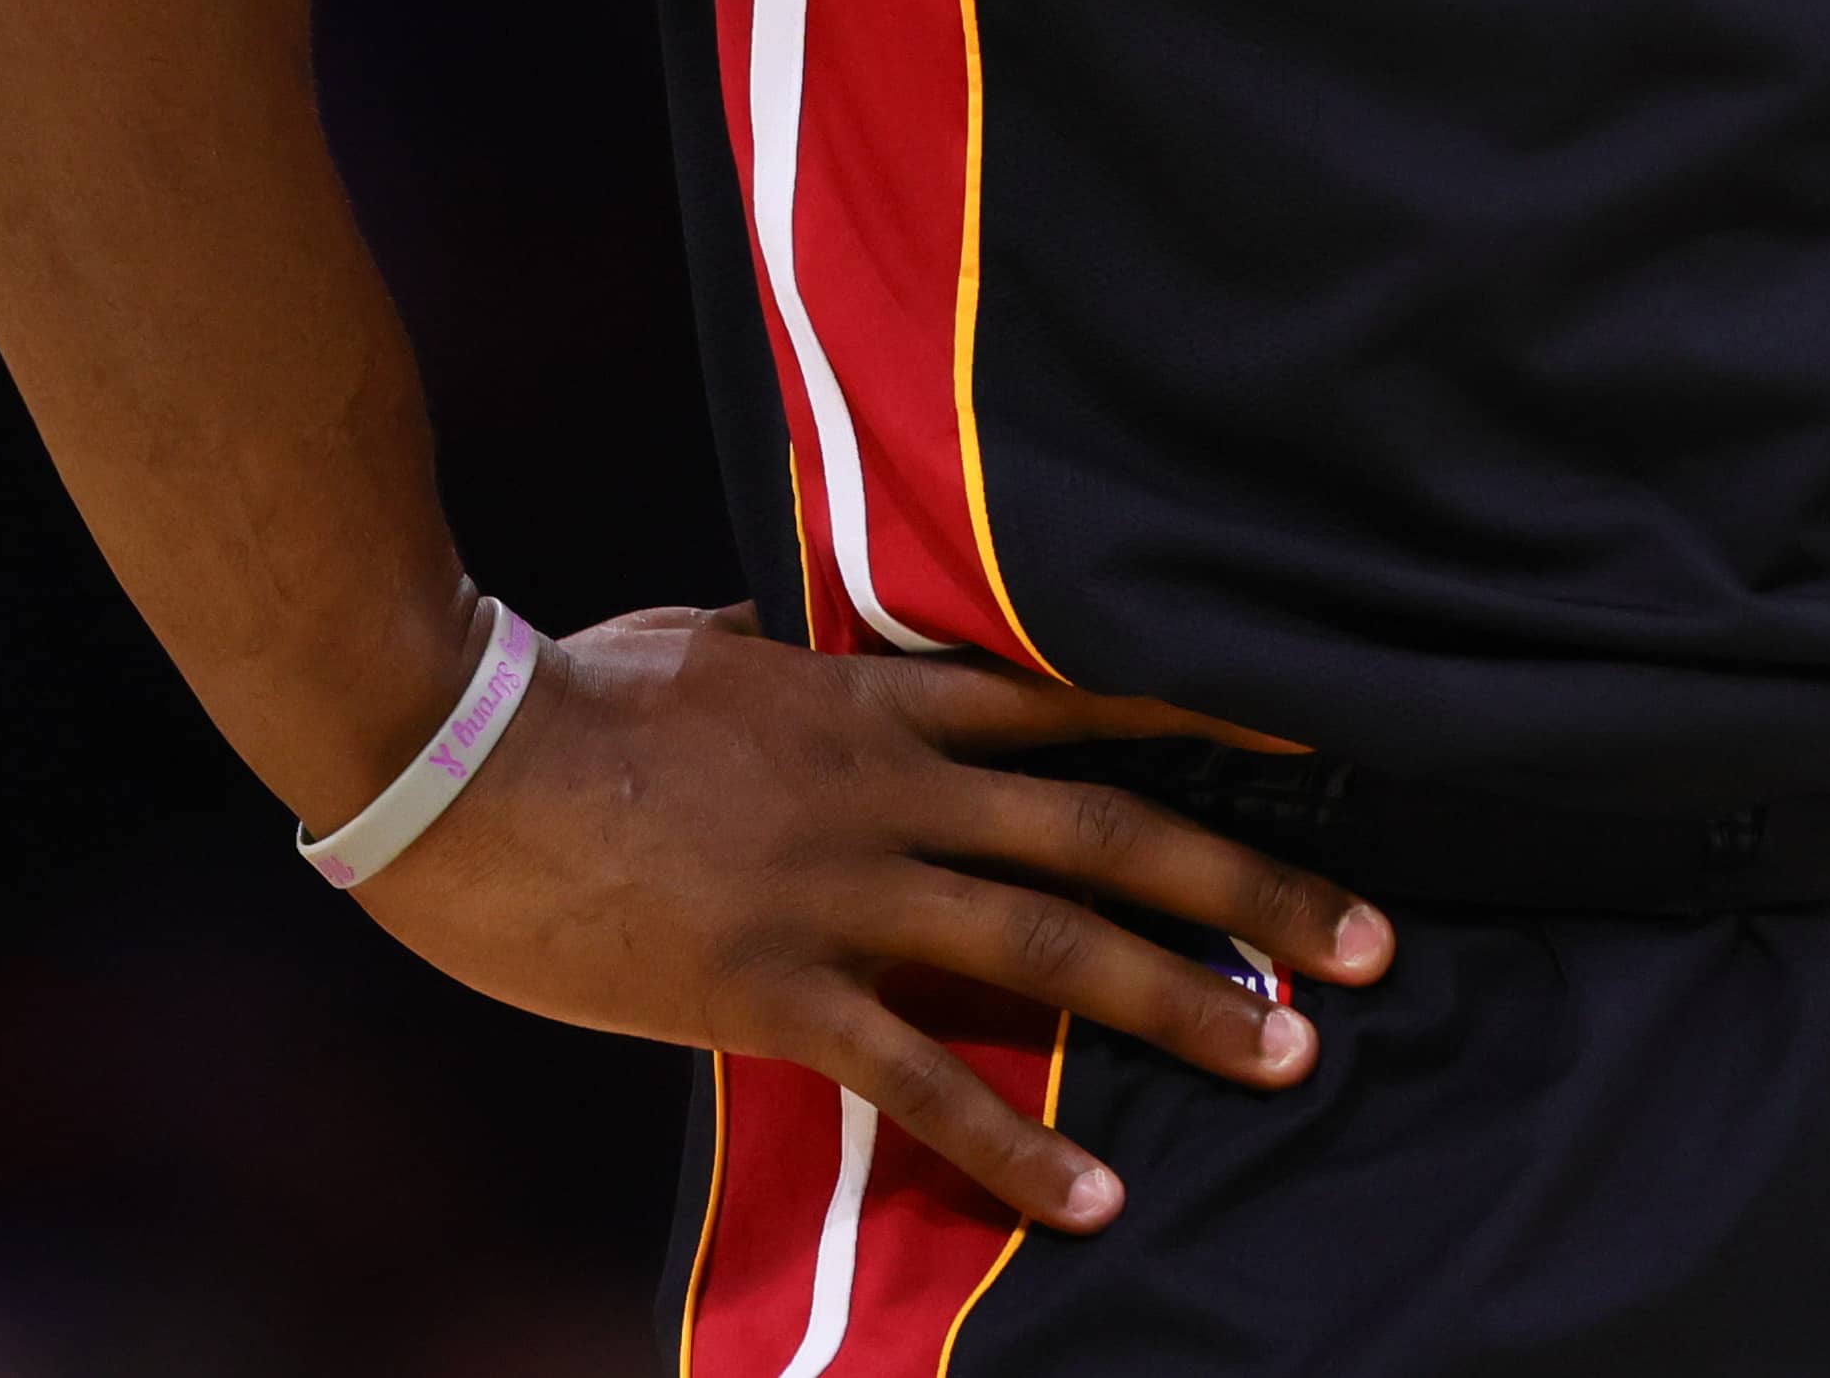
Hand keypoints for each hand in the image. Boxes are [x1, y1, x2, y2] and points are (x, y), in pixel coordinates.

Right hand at [356, 603, 1391, 1229]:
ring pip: (1052, 945)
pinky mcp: (774, 986)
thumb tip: (765, 632)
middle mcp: (892, 791)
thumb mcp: (691, 643)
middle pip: (1110, 833)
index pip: (1077, 707)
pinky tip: (1096, 1196)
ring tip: (1292, 1054)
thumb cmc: (558, 689)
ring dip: (1183, 1002)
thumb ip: (763, 650)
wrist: (456, 753)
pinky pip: (921, 1076)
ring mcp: (842, 888)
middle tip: (1373, 941)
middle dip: (1251, 889)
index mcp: (875, 703)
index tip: (1320, 753)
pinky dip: (1017, 1140)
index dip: (1204, 728)